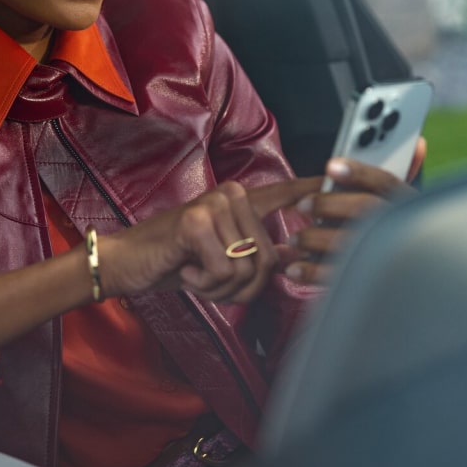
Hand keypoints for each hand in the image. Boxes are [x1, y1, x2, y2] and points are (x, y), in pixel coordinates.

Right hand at [97, 176, 320, 304]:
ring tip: (197, 272)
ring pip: (248, 268)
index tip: (339, 179)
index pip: (283, 193)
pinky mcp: (197, 223)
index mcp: (238, 200)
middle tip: (211, 279)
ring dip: (223, 287)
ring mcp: (214, 205)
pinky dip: (206, 285)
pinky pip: (225, 271)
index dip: (314, 190)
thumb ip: (255, 252)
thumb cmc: (176, 261)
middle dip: (244, 286)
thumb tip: (294, 254)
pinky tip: (186, 271)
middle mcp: (230, 194)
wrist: (127, 263)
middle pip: (269, 257)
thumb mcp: (220, 259)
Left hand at [283, 137, 426, 284]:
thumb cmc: (401, 240)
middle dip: (329, 205)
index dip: (359, 172)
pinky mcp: (370, 288)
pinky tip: (294, 267)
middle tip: (302, 205)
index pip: (387, 183)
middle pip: (366, 211)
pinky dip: (311, 272)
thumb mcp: (406, 208)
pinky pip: (337, 279)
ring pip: (348, 245)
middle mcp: (402, 231)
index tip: (331, 166)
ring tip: (295, 239)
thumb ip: (404, 176)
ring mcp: (387, 262)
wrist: (419, 299)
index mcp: (408, 207)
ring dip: (314, 239)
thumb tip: (416, 143)